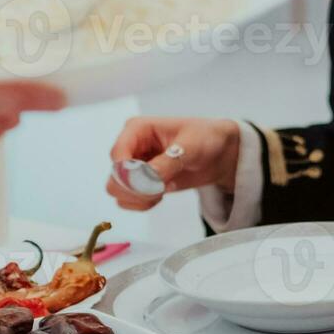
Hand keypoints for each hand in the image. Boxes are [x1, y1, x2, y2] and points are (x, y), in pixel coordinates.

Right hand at [106, 117, 240, 210]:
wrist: (219, 153)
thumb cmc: (205, 138)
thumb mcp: (190, 146)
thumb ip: (168, 162)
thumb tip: (148, 179)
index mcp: (137, 129)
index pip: (117, 156)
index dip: (130, 175)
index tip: (154, 184)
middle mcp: (130, 147)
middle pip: (114, 179)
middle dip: (137, 190)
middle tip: (162, 189)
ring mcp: (133, 167)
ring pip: (118, 193)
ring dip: (141, 198)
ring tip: (165, 189)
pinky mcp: (139, 183)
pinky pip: (129, 201)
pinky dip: (144, 203)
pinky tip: (162, 193)